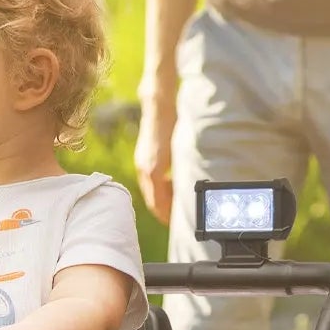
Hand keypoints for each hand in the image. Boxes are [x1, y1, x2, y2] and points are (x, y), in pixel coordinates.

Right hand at [134, 106, 174, 224]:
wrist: (158, 105)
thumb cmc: (173, 125)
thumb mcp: (182, 151)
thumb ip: (183, 173)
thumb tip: (188, 192)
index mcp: (154, 171)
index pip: (158, 203)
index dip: (167, 216)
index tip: (177, 224)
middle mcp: (144, 169)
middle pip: (152, 200)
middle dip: (164, 212)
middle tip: (177, 220)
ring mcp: (141, 163)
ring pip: (150, 191)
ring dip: (162, 200)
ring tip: (176, 204)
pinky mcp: (142, 158)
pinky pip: (148, 181)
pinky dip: (159, 188)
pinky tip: (171, 184)